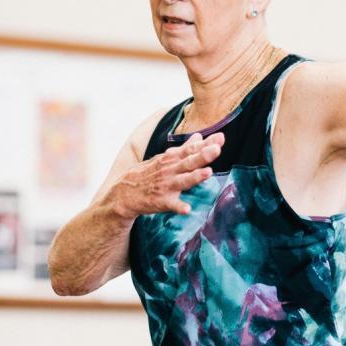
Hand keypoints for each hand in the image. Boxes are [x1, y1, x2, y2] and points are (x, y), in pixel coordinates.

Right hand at [107, 132, 224, 218]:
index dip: (206, 144)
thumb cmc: (149, 173)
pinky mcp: (162, 201)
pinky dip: (179, 207)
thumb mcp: (165, 158)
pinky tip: (187, 209)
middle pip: (189, 162)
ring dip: (195, 177)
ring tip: (208, 173)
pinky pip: (172, 205)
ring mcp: (167, 186)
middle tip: (217, 149)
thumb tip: (200, 136)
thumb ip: (185, 149)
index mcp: (173, 159)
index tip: (221, 137)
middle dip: (203, 155)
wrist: (124, 193)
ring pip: (183, 181)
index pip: (191, 149)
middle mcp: (171, 170)